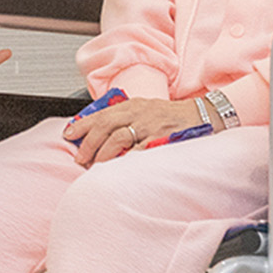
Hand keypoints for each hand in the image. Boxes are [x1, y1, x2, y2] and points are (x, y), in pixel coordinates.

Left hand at [60, 98, 205, 166]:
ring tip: (95, 166)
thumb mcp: (145, 111)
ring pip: (118, 138)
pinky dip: (126, 159)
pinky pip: (139, 151)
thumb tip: (99, 134)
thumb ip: (124, 120)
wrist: (203, 116)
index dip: (82, 125)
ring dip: (103, 153)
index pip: (101, 114)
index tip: (68, 135)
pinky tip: (117, 167)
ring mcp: (150, 125)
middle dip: (88, 143)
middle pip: (105, 126)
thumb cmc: (171, 117)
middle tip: (80, 158)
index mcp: (132, 105)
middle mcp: (139, 113)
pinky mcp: (161, 139)